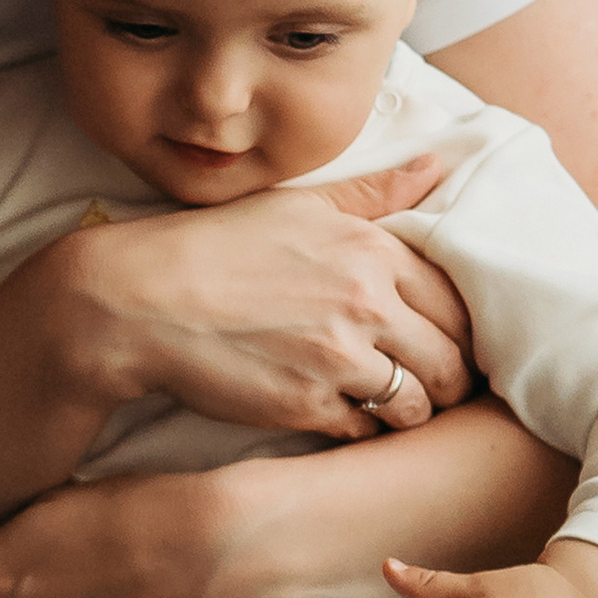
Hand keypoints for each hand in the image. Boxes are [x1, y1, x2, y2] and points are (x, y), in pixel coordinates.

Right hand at [52, 159, 472, 439]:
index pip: (458, 303)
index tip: (441, 342)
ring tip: (385, 405)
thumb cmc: (214, 248)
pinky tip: (337, 412)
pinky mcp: (306, 405)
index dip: (459, 331)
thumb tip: (436, 166)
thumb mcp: (296, 206)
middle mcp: (366, 303)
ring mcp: (338, 359)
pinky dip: (358, 429)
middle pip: (451, 362)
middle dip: (447, 380)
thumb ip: (373, 194)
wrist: (138, 301)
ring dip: (407, 411)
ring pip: (415, 405)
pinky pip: (364, 431)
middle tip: (427, 384)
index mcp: (372, 251)